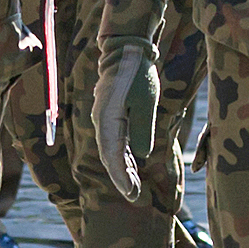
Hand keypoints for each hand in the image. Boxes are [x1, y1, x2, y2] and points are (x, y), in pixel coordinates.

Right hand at [91, 40, 162, 202]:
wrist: (125, 50)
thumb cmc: (139, 74)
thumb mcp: (147, 103)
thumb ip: (143, 130)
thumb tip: (141, 155)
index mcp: (108, 121)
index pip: (113, 157)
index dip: (122, 178)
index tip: (132, 194)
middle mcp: (101, 122)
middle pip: (109, 157)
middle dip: (121, 179)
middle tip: (136, 197)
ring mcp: (103, 119)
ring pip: (111, 151)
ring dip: (122, 169)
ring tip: (135, 187)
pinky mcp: (109, 114)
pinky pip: (114, 141)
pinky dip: (122, 156)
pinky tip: (132, 165)